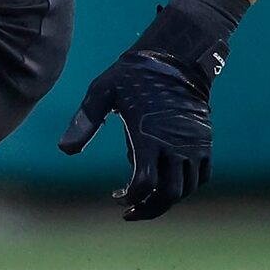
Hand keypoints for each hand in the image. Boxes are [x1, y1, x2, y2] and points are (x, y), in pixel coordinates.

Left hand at [57, 0, 245, 219]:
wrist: (177, 56)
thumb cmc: (135, 74)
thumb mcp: (102, 92)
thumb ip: (84, 122)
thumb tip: (64, 151)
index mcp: (149, 137)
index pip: (144, 184)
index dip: (131, 199)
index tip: (117, 198)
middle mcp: (175, 145)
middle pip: (169, 195)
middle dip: (149, 210)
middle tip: (130, 212)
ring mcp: (194, 145)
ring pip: (187, 189)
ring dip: (167, 201)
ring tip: (147, 201)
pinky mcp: (204, 141)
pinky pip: (202, 176)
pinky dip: (187, 187)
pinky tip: (168, 184)